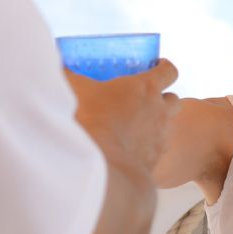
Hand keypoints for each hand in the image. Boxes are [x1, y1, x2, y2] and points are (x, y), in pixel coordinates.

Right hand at [67, 59, 180, 174]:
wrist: (102, 166)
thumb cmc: (90, 121)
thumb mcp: (75, 89)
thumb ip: (68, 75)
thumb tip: (59, 68)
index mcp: (146, 88)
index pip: (169, 71)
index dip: (164, 67)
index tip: (157, 67)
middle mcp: (160, 111)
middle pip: (174, 99)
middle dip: (163, 97)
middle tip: (145, 99)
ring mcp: (160, 137)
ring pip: (168, 126)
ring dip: (157, 123)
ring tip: (135, 125)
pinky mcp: (155, 160)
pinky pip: (156, 149)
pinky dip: (147, 146)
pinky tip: (129, 148)